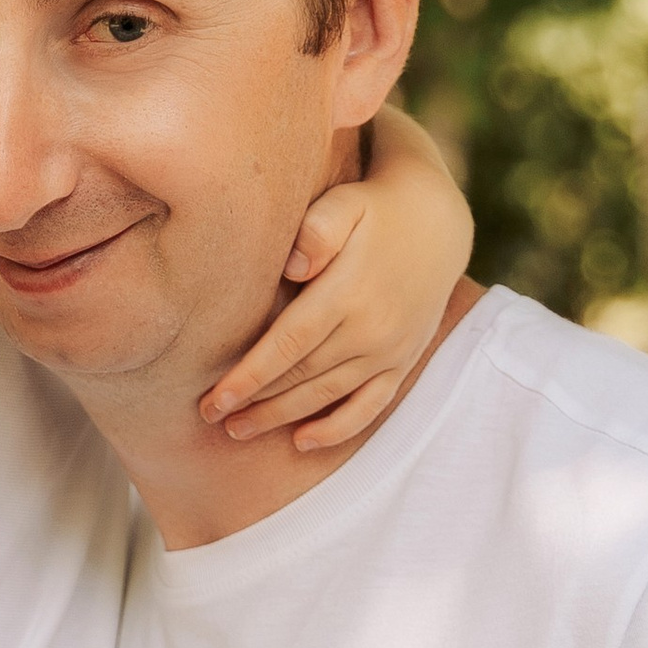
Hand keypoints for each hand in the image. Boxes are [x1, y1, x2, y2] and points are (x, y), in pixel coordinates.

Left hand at [201, 102, 469, 455]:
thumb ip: (316, 230)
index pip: (287, 346)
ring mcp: (389, 351)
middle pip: (301, 377)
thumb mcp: (344, 204)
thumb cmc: (373, 210)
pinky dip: (336, 429)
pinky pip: (369, 406)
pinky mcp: (402, 362)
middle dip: (254, 402)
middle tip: (210, 417)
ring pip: (328, 396)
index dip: (248, 377)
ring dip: (282, 418)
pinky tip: (302, 442)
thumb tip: (290, 268)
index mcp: (347, 294)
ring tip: (239, 431)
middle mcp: (370, 331)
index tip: (213, 400)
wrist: (437, 223)